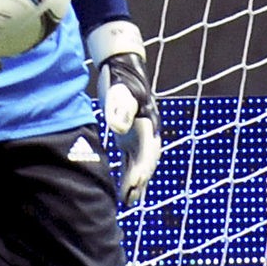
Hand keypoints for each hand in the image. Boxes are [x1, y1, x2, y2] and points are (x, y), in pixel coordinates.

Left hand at [87, 19, 160, 204]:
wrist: (122, 65)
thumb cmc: (119, 79)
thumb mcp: (118, 92)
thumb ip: (119, 109)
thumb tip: (118, 128)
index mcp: (147, 124)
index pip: (147, 152)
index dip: (142, 169)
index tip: (135, 184)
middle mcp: (147, 131)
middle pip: (147, 161)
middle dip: (140, 181)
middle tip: (130, 200)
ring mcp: (139, 134)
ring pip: (140, 163)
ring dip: (135, 181)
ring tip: (129, 201)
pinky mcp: (129, 135)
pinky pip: (132, 159)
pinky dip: (129, 173)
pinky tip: (124, 187)